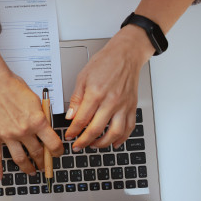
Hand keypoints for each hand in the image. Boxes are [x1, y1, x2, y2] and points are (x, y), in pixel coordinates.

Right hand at [0, 37, 63, 178]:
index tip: (57, 154)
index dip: (57, 152)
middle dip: (43, 162)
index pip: (53, 144)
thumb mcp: (36, 100)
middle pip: (37, 153)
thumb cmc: (13, 87)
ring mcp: (8, 135)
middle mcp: (24, 131)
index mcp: (37, 121)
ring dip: (27, 168)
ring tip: (31, 171)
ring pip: (20, 158)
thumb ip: (41, 117)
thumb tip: (45, 128)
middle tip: (45, 165)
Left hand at [65, 25, 153, 150]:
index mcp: (96, 93)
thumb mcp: (82, 77)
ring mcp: (123, 105)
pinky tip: (114, 142)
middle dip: (84, 141)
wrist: (126, 55)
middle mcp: (111, 101)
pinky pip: (129, 128)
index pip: (81, 119)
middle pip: (96, 129)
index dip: (73, 131)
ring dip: (102, 143)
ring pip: (114, 133)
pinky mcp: (132, 107)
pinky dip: (121, 138)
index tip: (69, 136)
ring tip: (93, 145)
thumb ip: (76, 99)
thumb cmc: (104, 63)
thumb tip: (70, 116)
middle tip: (77, 146)